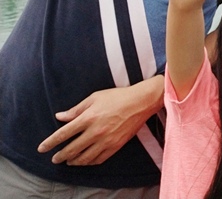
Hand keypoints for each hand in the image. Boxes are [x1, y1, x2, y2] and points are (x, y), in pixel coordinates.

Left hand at [37, 79, 163, 165]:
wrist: (141, 102)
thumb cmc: (118, 97)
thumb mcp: (95, 97)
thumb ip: (76, 109)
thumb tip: (60, 117)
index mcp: (88, 117)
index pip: (64, 133)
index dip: (50, 142)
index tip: (42, 148)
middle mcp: (96, 131)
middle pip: (72, 149)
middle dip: (60, 156)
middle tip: (55, 158)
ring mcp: (106, 140)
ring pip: (85, 157)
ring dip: (74, 161)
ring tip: (69, 161)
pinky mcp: (116, 145)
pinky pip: (99, 159)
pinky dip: (90, 162)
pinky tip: (86, 160)